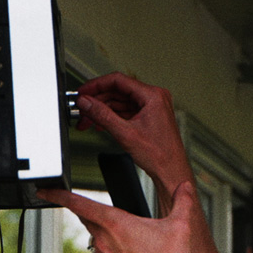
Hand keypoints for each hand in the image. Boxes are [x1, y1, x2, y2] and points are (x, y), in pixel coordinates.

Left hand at [38, 182, 195, 252]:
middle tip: (93, 204)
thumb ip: (183, 202)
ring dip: (105, 228)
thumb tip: (186, 187)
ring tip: (125, 228)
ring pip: (97, 234)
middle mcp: (104, 239)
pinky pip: (104, 250)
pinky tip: (131, 249)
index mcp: (116, 223)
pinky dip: (112, 245)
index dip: (58, 194)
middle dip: (88, 209)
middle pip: (87, 217)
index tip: (46, 190)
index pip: (79, 203)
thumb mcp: (180, 227)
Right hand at [74, 73, 188, 197]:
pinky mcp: (149, 117)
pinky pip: (126, 111)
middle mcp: (155, 98)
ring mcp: (152, 107)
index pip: (118, 80)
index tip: (83, 92)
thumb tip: (86, 102)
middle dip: (97, 101)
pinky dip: (112, 117)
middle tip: (82, 109)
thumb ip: (102, 115)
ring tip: (88, 120)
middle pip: (117, 91)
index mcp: (153, 96)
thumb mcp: (125, 133)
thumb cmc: (160, 155)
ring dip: (102, 110)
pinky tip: (100, 124)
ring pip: (119, 102)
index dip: (96, 85)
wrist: (171, 172)